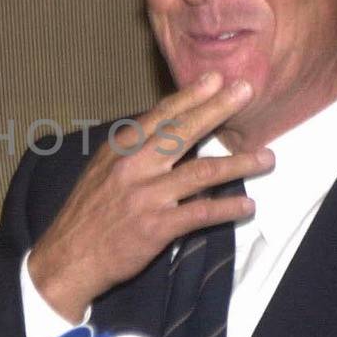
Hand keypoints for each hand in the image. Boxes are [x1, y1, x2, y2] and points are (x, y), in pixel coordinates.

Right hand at [28, 75, 273, 321]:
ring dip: (239, 164)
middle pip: (183, 132)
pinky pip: (201, 214)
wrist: (68, 258)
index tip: (215, 78)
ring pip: (201, 173)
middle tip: (246, 91)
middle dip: (217, 110)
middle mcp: (133, 167)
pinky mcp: (157, 227)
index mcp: (119, 149)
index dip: (190, 95)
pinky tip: (247, 206)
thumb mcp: (101, 171)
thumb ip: (131, 150)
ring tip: (267, 157)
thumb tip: (165, 130)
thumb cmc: (87, 213)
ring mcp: (146, 197)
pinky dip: (227, 209)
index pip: (161, 115)